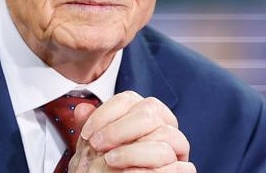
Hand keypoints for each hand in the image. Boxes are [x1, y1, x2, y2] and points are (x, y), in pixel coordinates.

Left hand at [68, 91, 195, 171]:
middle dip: (118, 129)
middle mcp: (165, 123)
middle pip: (148, 112)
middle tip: (96, 145)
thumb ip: (91, 127)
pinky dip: (151, 169)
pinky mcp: (184, 168)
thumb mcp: (96, 146)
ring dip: (133, 149)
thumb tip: (82, 109)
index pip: (127, 99)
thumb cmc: (110, 165)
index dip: (105, 113)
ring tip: (109, 160)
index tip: (87, 133)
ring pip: (165, 135)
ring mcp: (177, 145)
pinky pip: (179, 165)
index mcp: (145, 111)